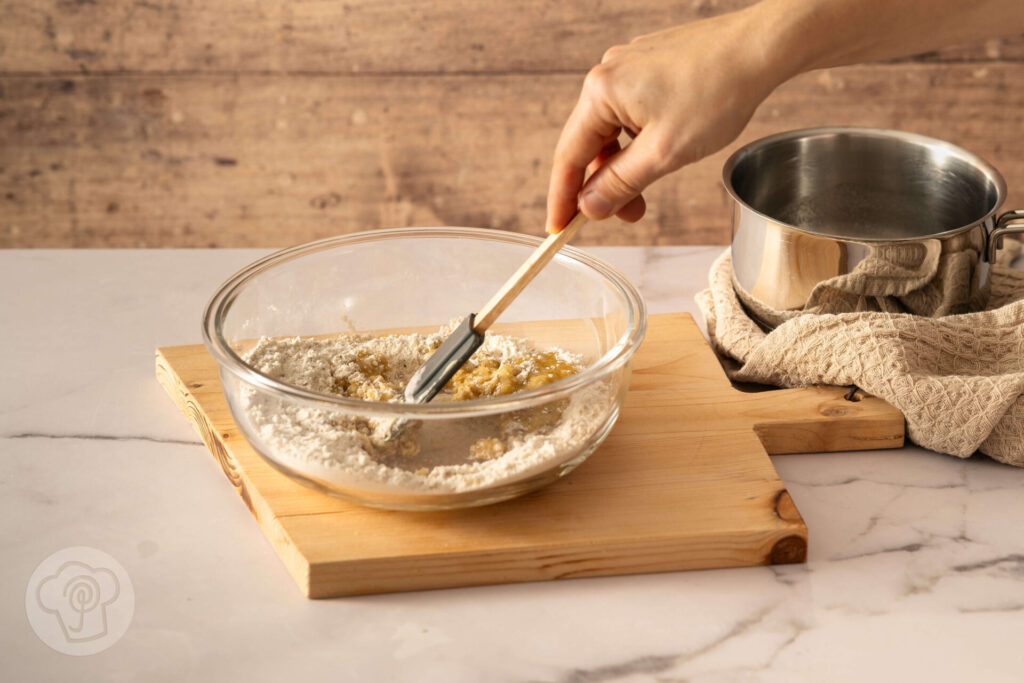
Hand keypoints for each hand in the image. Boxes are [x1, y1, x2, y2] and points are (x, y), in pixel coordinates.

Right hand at [545, 8, 789, 231]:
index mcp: (601, 92)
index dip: (562, 198)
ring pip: (614, 130)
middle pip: (591, 144)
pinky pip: (632, 113)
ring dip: (626, 165)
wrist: (761, 47)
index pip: (569, 156)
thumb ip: (620, 183)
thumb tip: (589, 207)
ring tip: (651, 187)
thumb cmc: (718, 92)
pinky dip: (640, 141)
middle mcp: (608, 74)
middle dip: (605, 185)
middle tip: (628, 216)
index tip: (558, 228)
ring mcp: (630, 66)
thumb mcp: (664, 153)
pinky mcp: (652, 65)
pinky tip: (663, 152)